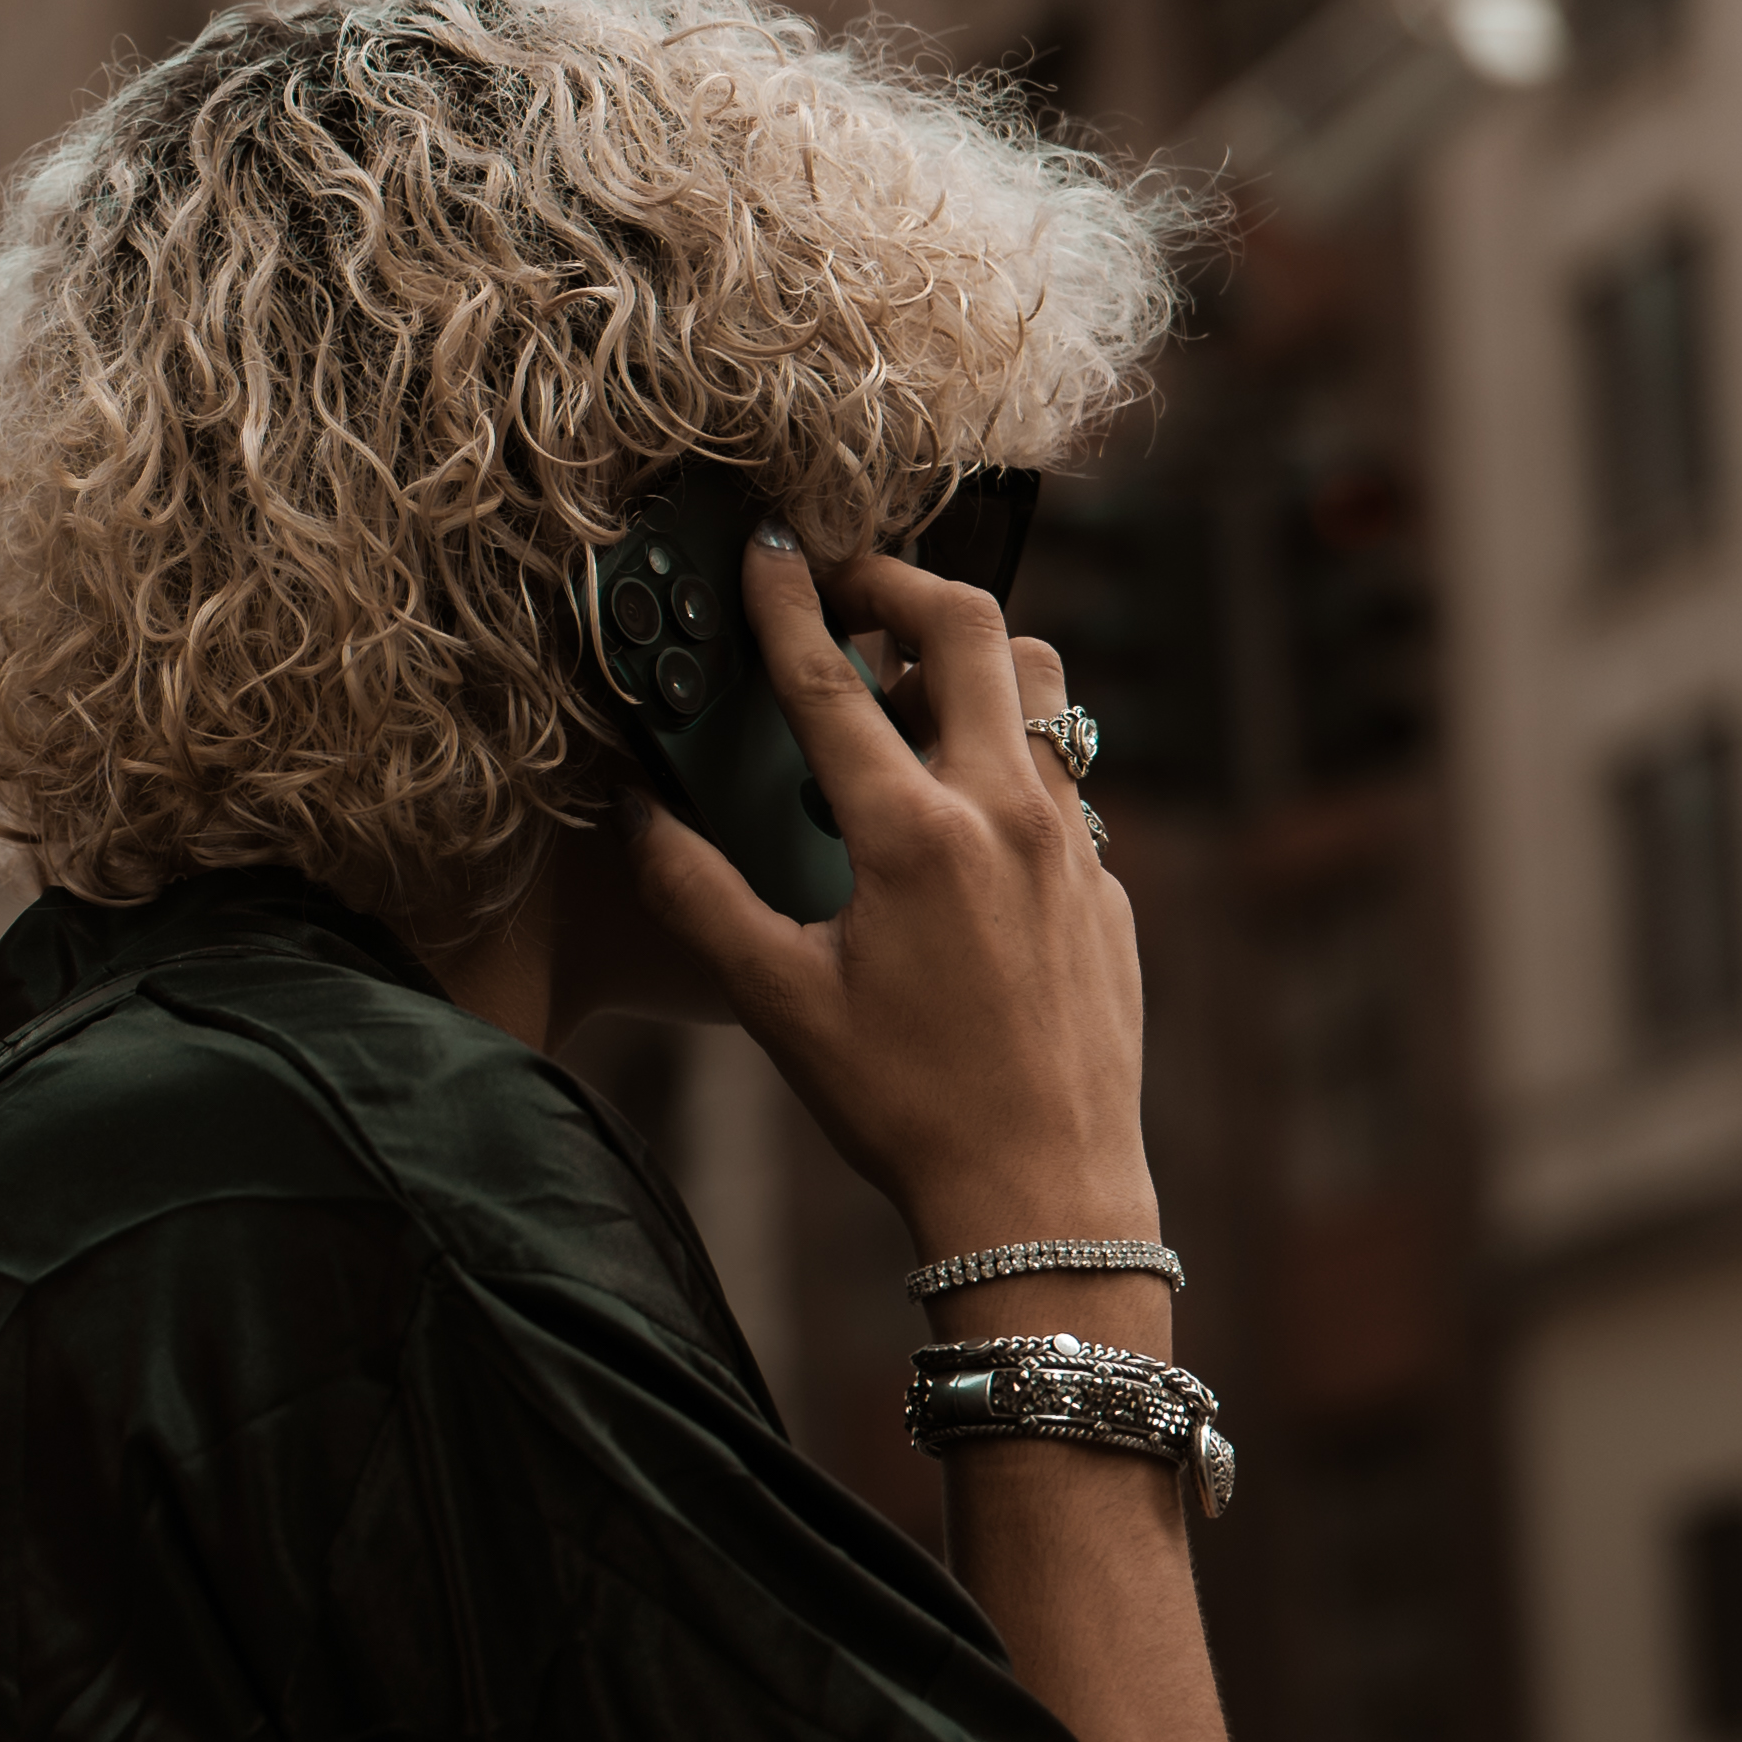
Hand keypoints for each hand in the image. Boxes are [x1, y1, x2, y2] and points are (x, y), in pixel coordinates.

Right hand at [615, 530, 1155, 1274]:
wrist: (1043, 1195)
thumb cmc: (904, 1107)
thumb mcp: (775, 1002)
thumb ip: (695, 894)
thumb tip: (636, 815)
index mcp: (913, 835)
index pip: (833, 678)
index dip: (788, 599)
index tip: (767, 547)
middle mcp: (1005, 814)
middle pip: (973, 626)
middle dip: (902, 584)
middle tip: (846, 592)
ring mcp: (1071, 844)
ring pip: (1043, 685)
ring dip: (974, 659)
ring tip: (907, 695)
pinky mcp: (1104, 884)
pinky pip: (1063, 775)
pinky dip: (1005, 756)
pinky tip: (955, 816)